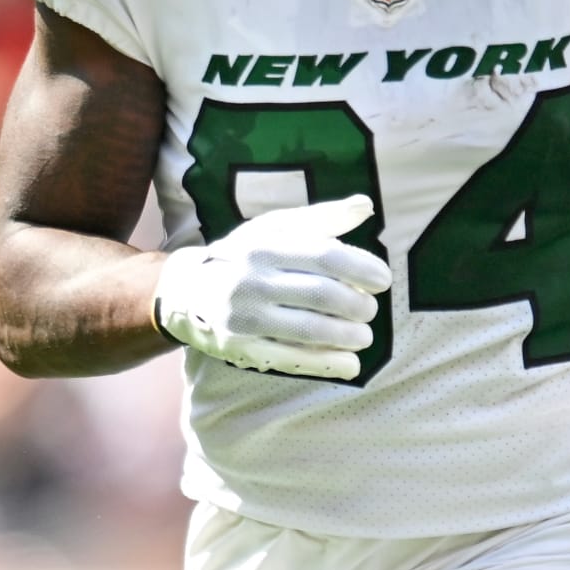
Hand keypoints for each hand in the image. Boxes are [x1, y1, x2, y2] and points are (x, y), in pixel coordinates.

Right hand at [153, 194, 389, 381]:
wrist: (186, 292)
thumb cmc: (244, 256)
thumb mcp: (274, 229)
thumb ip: (320, 219)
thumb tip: (365, 206)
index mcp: (264, 245)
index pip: (324, 255)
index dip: (361, 268)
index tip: (383, 280)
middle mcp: (252, 280)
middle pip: (323, 295)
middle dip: (358, 305)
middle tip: (370, 310)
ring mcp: (245, 317)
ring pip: (311, 330)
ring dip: (349, 336)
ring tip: (364, 335)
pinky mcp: (242, 349)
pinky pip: (293, 360)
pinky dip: (328, 363)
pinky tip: (351, 363)